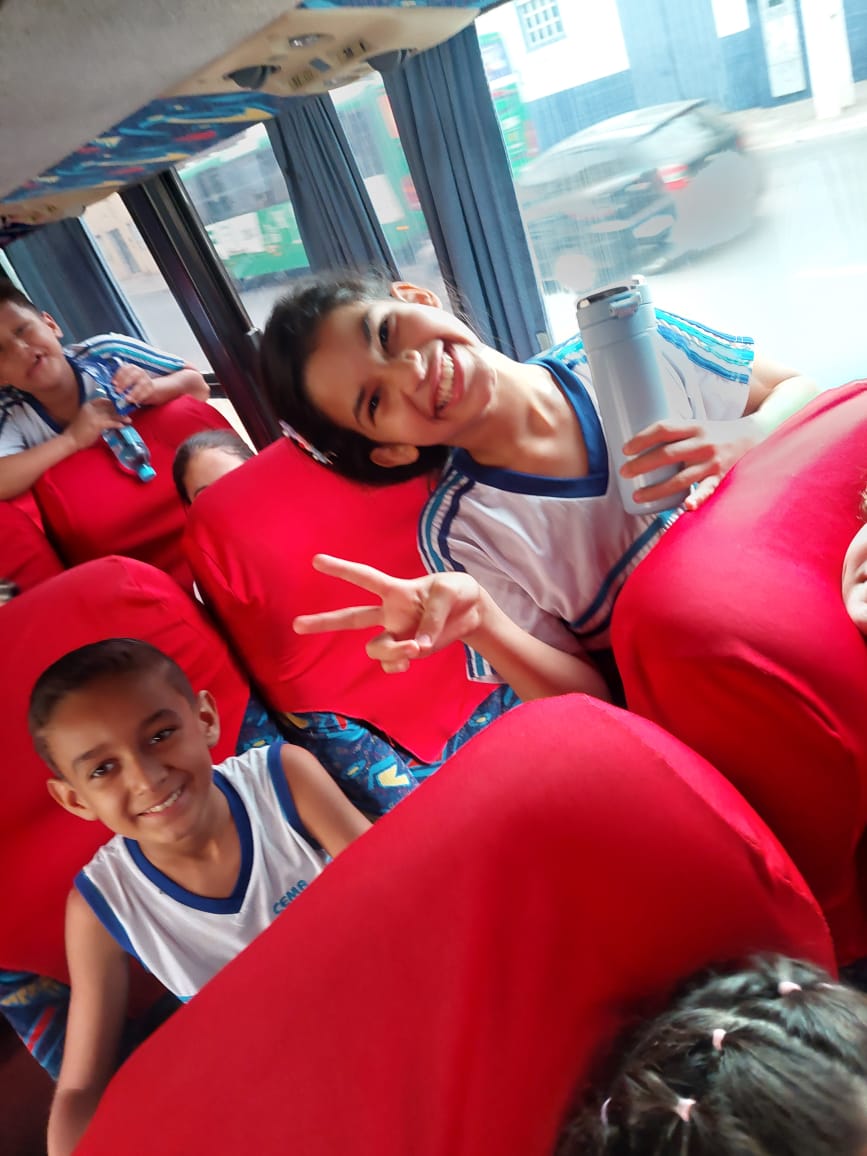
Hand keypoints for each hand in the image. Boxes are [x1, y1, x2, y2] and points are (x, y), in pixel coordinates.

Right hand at [65, 399, 127, 450]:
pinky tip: (122, 426)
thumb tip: (108, 414)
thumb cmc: (78, 431)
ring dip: (121, 417)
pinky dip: (118, 424)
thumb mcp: (86, 418)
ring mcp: (94, 415)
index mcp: (87, 405)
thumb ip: (95, 414)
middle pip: (109, 406)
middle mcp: (91, 408)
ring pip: (111, 414)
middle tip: (128, 412)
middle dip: (119, 409)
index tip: (119, 405)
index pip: (102, 400)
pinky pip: (111, 423)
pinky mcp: (97, 424)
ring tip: (128, 420)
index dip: (112, 402)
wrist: (71, 440)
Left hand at [112, 363, 155, 405]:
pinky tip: (135, 401)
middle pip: (132, 376)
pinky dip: (140, 397)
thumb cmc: (133, 386)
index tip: (113, 383)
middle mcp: (139, 372)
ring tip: (127, 399)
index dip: (118, 376)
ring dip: (133, 392)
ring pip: (141, 384)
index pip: (124, 369)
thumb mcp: (125, 382)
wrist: (149, 389)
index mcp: (131, 368)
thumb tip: (110, 389)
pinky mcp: (151, 387)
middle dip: (124, 383)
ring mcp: (146, 379)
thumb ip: (118, 384)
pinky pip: (146, 392)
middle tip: (118, 391)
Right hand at [293, 554, 484, 673]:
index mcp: (396, 590)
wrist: (471, 613)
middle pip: (351, 617)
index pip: (365, 577)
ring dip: (393, 651)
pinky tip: (414, 656)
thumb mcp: (450, 592)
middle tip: (296, 625)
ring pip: (375, 648)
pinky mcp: (407, 652)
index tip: (316, 560)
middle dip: (324, 621)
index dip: (342, 569)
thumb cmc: (456, 592)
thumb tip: (418, 644)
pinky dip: (400, 664)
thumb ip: (432, 615)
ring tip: (416, 647)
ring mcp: (396, 633)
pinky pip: (391, 665)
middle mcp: (390, 613)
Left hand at [620, 416, 759, 509]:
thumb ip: (673, 435)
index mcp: (694, 426)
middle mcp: (702, 443)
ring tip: (638, 495)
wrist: (753, 436)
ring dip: (657, 489)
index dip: (642, 438)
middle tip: (624, 472)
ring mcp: (712, 462)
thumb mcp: (696, 426)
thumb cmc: (714, 434)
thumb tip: (636, 448)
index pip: (663, 429)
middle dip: (642, 464)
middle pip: (667, 454)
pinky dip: (697, 499)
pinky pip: (707, 490)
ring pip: (681, 478)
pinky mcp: (720, 477)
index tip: (624, 450)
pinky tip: (686, 507)